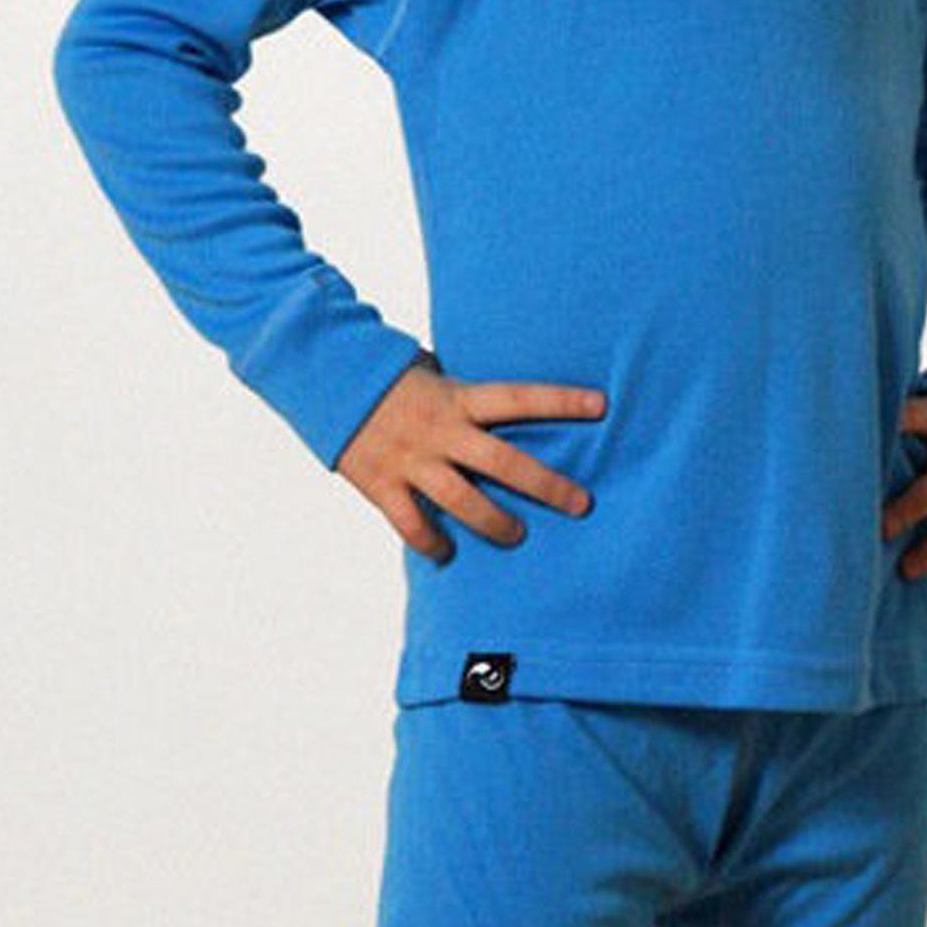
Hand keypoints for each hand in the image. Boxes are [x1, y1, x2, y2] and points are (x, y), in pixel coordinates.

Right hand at [333, 359, 606, 563]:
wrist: (325, 377)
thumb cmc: (389, 377)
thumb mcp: (433, 373)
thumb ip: (466, 396)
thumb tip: (509, 406)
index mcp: (456, 398)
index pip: (518, 397)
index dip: (560, 400)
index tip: (602, 406)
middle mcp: (439, 431)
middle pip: (503, 461)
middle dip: (546, 485)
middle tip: (581, 503)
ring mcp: (410, 460)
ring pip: (461, 501)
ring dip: (495, 523)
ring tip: (518, 536)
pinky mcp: (381, 484)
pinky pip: (411, 524)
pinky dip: (431, 542)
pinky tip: (447, 553)